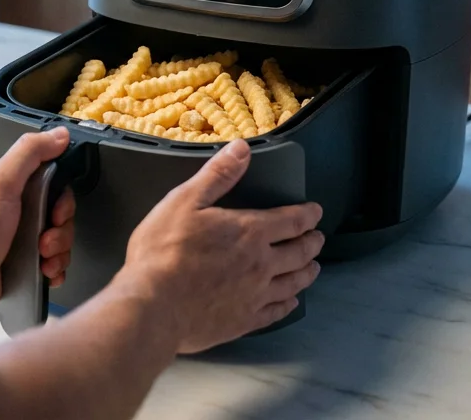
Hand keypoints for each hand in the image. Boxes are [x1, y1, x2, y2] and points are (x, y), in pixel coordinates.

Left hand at [0, 128, 76, 317]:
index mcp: (12, 187)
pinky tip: (47, 275)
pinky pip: (51, 267)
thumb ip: (30, 153)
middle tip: (45, 242)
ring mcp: (19, 241)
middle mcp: (17, 212)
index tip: (57, 212)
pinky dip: (55, 272)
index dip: (63, 200)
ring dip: (59, 254)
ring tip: (43, 261)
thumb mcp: (1, 181)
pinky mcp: (21, 268)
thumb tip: (60, 134)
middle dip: (61, 232)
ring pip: (59, 243)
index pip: (54, 186)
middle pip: (60, 217)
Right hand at [115, 139, 323, 353]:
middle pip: (299, 253)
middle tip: (318, 239)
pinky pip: (275, 313)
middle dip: (312, 243)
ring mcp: (254, 296)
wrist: (152, 307)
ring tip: (313, 268)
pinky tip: (290, 303)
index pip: (291, 221)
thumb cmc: (163, 252)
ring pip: (293, 283)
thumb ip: (217, 175)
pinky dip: (287, 306)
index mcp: (250, 232)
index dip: (307, 215)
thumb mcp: (184, 201)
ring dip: (306, 273)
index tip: (315, 212)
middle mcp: (261, 264)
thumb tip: (241, 149)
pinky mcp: (243, 322)